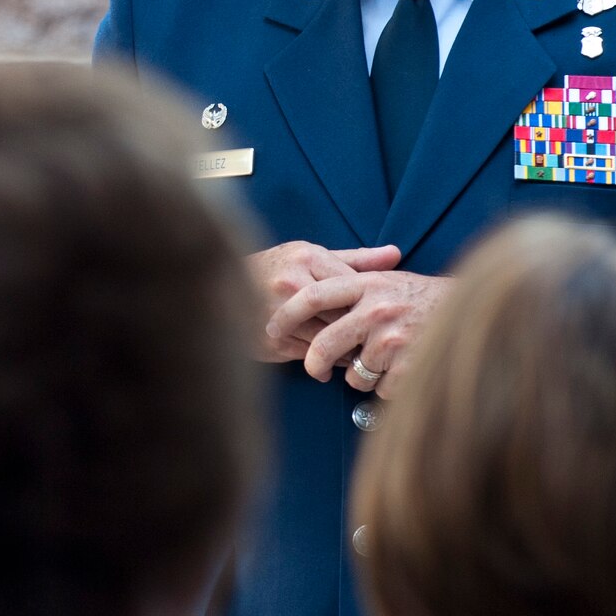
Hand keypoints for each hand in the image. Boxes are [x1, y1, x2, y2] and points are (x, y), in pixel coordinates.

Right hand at [248, 242, 400, 362]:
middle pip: (343, 314)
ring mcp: (280, 314)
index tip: (380, 315)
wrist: (219, 287)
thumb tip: (397, 254)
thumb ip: (355, 259)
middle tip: (375, 339)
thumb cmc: (274, 269)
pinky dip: (325, 362)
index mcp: (306, 258)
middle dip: (360, 329)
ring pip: (329, 339)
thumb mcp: (310, 256)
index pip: (354, 286)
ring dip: (345, 350)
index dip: (368, 304)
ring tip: (355, 351)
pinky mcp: (272, 341)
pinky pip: (311, 356)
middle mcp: (292, 283)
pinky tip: (329, 360)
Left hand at [269, 269, 449, 394]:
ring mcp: (393, 339)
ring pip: (354, 374)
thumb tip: (304, 290)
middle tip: (316, 371)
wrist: (475, 312)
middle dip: (315, 363)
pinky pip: (381, 390)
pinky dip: (388, 387)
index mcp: (367, 285)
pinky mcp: (409, 366)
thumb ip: (353, 283)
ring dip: (364, 376)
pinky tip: (404, 369)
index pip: (312, 296)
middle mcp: (377, 309)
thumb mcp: (388, 279)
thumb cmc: (423, 297)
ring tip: (386, 360)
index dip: (286, 314)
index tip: (270, 329)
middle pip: (325, 344)